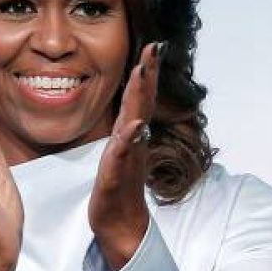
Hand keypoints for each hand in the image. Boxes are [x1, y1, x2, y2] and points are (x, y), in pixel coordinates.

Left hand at [89, 42, 161, 270]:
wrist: (120, 224)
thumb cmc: (117, 188)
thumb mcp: (119, 152)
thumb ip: (127, 131)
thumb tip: (134, 112)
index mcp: (130, 134)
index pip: (138, 98)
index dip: (146, 72)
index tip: (154, 46)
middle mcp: (133, 142)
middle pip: (141, 103)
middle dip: (148, 75)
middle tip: (155, 48)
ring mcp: (127, 158)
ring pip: (134, 122)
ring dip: (139, 98)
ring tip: (143, 74)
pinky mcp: (116, 176)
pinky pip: (122, 155)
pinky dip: (128, 140)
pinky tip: (134, 126)